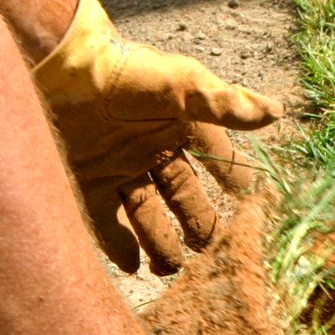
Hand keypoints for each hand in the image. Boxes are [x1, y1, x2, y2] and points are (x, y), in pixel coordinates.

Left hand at [33, 0, 281, 274]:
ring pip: (148, 217)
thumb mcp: (179, 85)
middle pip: (184, 197)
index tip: (253, 203)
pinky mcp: (88, 182)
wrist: (59, 65)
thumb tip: (275, 112)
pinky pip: (107, 224)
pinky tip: (134, 267)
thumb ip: (223, 104)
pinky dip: (120, 247)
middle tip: (213, 250)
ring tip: (172, 269)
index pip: (217, 159)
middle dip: (200, 225)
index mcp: (179, 127)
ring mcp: (119, 169)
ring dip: (162, 244)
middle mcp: (152, 151)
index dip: (235, 179)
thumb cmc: (123, 70)